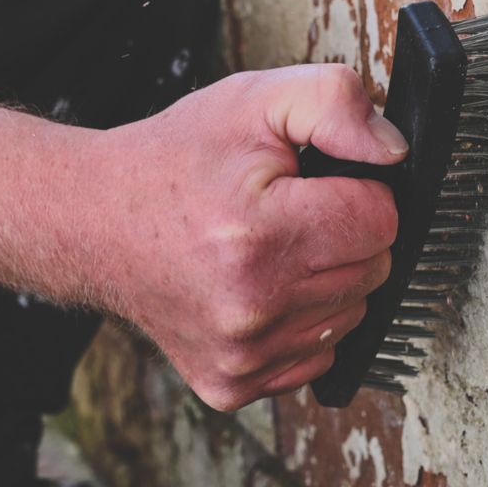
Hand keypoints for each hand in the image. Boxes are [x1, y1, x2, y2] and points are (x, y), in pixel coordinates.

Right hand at [101, 64, 406, 410]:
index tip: (314, 186)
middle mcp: (252, 308)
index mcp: (260, 236)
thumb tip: (393, 152)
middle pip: (373, 271)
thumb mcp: (252, 101)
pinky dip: (300, 324)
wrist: (94, 225)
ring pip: (349, 316)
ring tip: (266, 253)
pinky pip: (314, 356)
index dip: (357, 192)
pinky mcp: (232, 385)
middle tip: (287, 215)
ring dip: (326, 282)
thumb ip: (335, 104)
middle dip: (344, 236)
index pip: (381, 221)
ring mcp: (242, 356)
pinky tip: (258, 293)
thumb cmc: (174, 164)